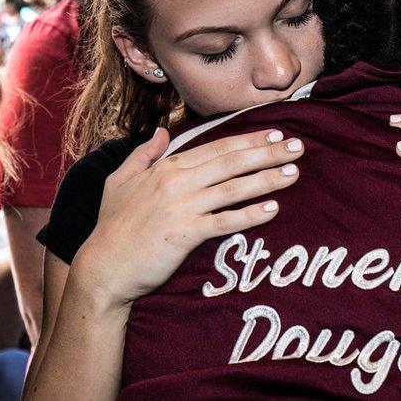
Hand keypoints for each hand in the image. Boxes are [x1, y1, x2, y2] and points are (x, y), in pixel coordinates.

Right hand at [71, 128, 303, 308]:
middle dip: (267, 153)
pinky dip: (249, 215)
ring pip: (232, 189)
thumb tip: (160, 132)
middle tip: (298, 147)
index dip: (247, 140)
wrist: (102, 268)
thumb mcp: (119, 181)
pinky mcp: (184, 235)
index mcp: (165, 168)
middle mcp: (176, 183)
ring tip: (293, 173)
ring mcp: (181, 208)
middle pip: (230, 163)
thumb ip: (143, 155)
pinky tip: (272, 210)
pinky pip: (224, 222)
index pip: (215, 148)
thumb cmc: (110, 227)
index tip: (275, 134)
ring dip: (266, 179)